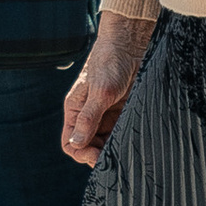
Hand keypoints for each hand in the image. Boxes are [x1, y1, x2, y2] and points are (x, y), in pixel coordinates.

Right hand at [62, 14, 146, 163]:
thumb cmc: (110, 62)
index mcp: (76, 110)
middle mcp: (89, 116)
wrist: (132, 45)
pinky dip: (127, 141)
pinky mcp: (123, 113)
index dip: (81, 154)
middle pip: (89, 147)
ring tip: (127, 152)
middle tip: (116, 160)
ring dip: (114, 150)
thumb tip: (77, 142)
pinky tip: (135, 142)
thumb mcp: (100, 91)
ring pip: (106, 143)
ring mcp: (107, 116)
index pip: (70, 143)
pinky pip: (122, 134)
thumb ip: (89, 118)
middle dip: (99, 156)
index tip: (97, 158)